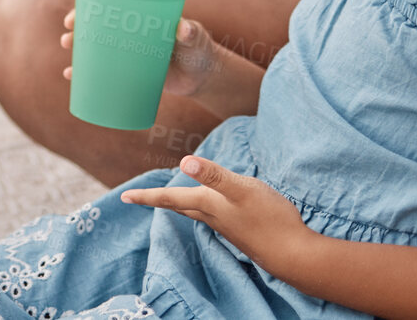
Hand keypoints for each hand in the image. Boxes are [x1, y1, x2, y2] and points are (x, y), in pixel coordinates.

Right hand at [60, 14, 220, 86]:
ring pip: (97, 49)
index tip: (72, 18)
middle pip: (96, 26)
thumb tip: (184, 28)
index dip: (86, 8)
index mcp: (140, 15)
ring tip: (69, 68)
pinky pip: (105, 71)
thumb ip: (193, 33)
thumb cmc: (201, 51)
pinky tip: (75, 80)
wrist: (204, 77)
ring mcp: (129, 51)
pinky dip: (89, 75)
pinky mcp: (131, 71)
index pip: (108, 5)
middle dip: (77, 32)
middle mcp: (130, 31)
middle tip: (67, 40)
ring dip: (79, 55)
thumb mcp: (197, 39)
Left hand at [120, 156, 310, 273]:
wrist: (292, 254)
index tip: (123, 198)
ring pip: (195, 211)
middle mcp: (212, 216)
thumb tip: (184, 162)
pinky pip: (213, 215)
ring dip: (179, 203)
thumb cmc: (269, 218)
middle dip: (157, 201)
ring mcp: (226, 225)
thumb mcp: (242, 189)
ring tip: (169, 199)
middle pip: (178, 206)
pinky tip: (211, 206)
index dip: (146, 196)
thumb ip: (215, 175)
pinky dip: (203, 207)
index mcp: (208, 204)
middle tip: (138, 199)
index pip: (170, 198)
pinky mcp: (241, 229)